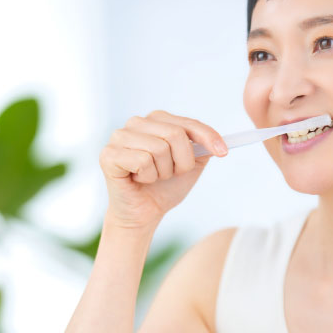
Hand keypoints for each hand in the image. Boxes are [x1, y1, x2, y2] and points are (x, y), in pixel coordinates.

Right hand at [99, 110, 226, 229]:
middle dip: (182, 162)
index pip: (188, 123)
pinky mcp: (108, 154)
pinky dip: (147, 177)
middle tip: (170, 174)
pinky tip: (138, 179)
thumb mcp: (192, 164)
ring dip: (163, 172)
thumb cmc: (165, 186)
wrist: (145, 212)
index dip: (208, 137)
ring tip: (152, 177)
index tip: (223, 152)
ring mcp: (119, 136)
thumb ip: (204, 148)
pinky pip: (142, 161)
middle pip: (175, 134)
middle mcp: (136, 122)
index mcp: (156, 120)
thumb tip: (219, 143)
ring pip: (159, 148)